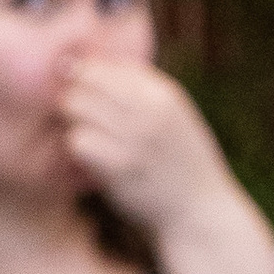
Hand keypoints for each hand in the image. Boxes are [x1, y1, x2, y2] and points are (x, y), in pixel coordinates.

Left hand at [55, 56, 236, 232]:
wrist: (200, 212)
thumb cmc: (181, 162)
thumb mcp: (174, 114)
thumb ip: (141, 88)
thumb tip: (92, 61)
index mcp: (164, 92)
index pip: (106, 65)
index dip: (83, 73)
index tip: (76, 87)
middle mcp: (150, 110)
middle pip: (85, 83)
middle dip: (73, 97)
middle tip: (77, 116)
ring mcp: (135, 138)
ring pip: (76, 110)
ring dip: (73, 123)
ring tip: (87, 135)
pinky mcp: (119, 167)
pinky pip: (77, 142)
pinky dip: (76, 149)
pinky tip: (88, 157)